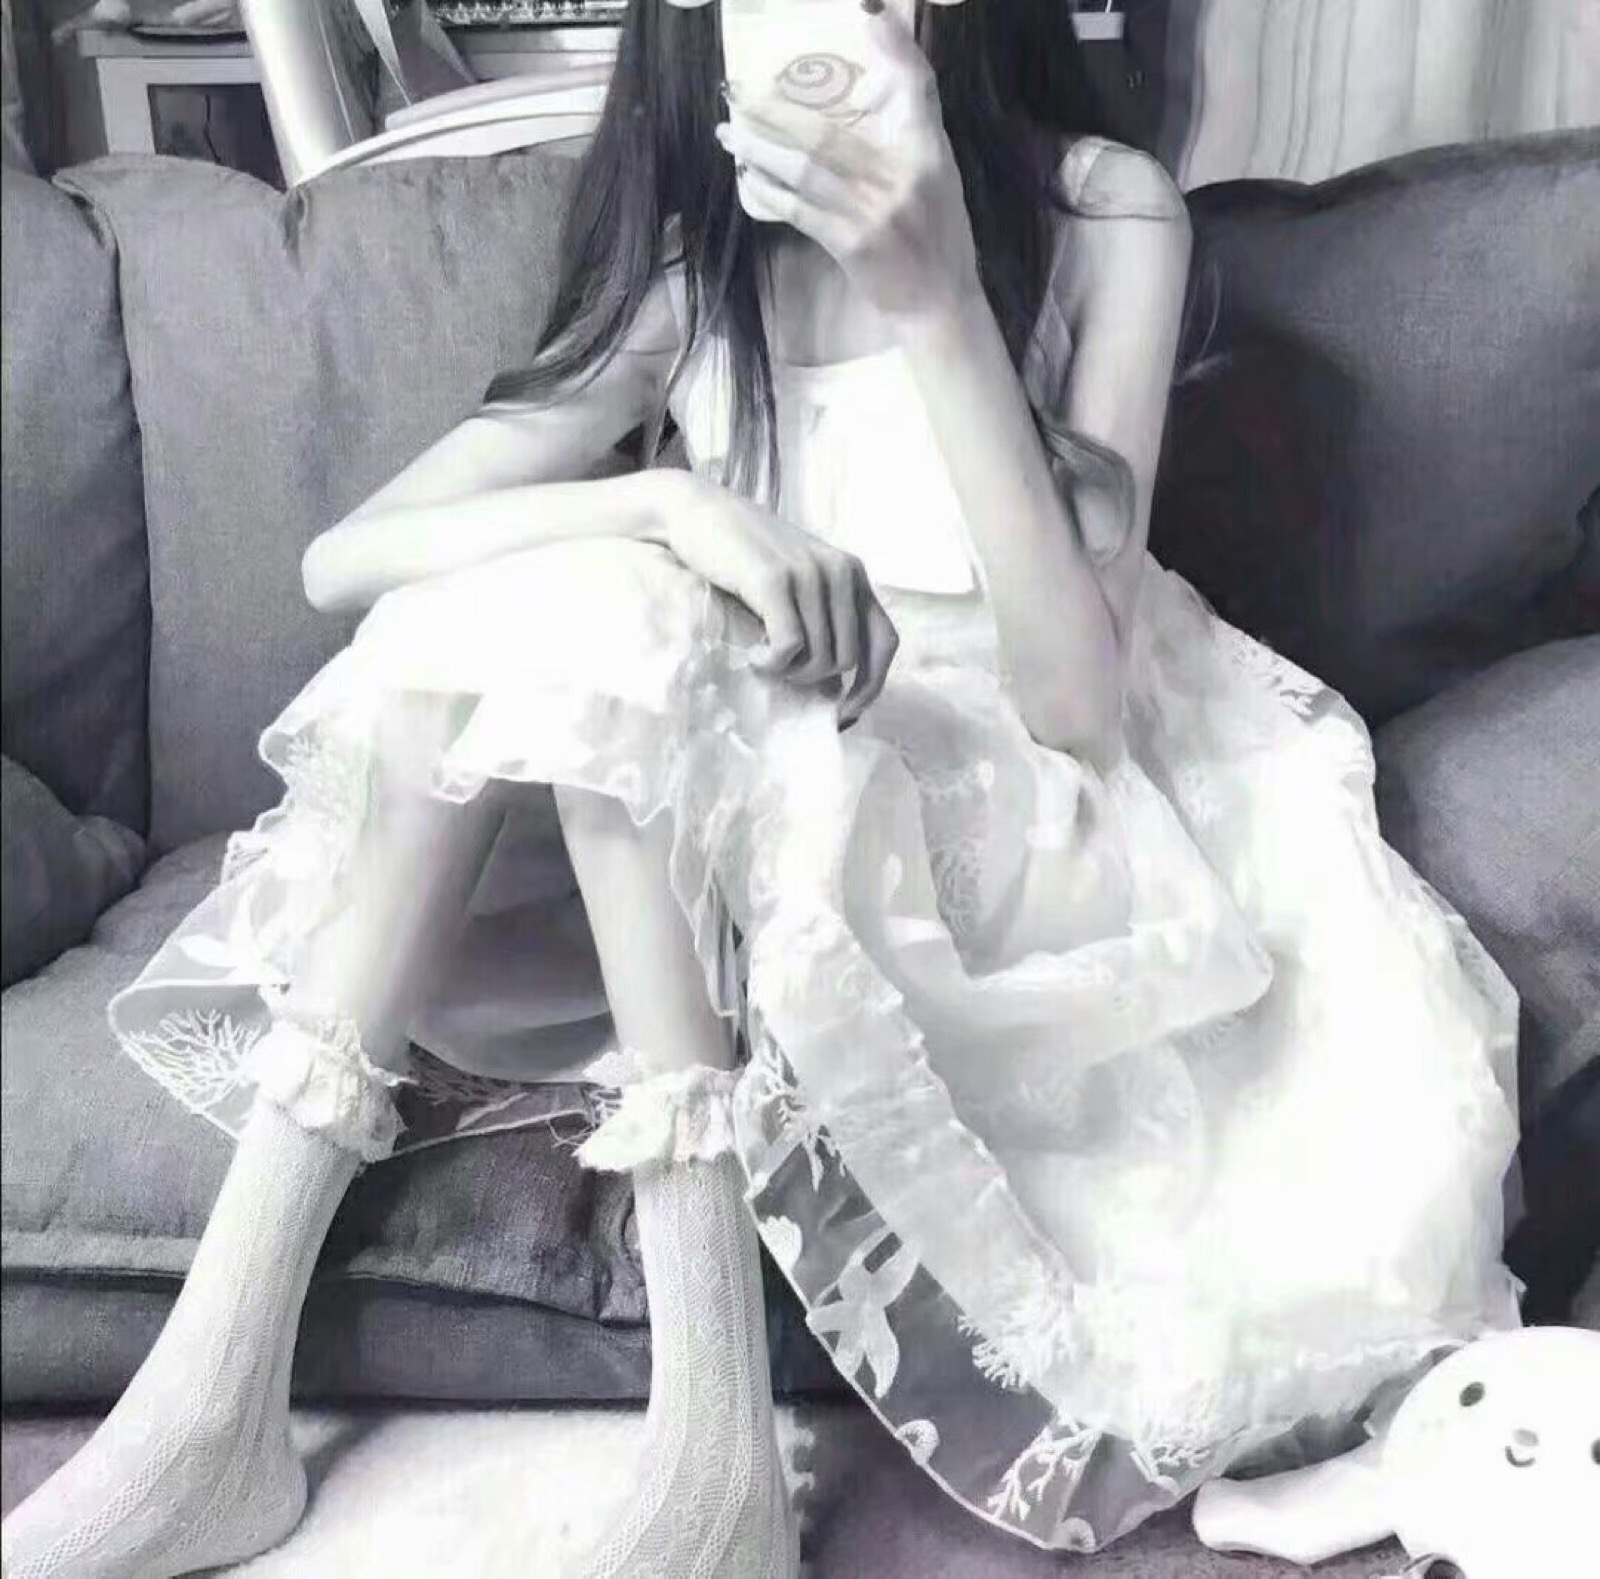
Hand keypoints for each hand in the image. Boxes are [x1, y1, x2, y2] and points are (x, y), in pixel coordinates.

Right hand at [661, 474, 897, 726]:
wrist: (696, 511)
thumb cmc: (742, 556)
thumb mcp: (796, 582)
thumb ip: (822, 619)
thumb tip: (835, 689)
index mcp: (853, 574)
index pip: (885, 642)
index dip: (871, 685)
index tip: (845, 713)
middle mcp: (841, 572)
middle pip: (848, 659)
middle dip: (814, 681)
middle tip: (781, 675)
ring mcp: (809, 574)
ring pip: (820, 659)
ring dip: (789, 674)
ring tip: (762, 658)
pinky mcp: (775, 581)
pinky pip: (790, 647)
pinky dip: (772, 664)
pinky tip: (753, 656)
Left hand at [714, 4, 982, 327]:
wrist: (940, 304)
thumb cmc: (937, 235)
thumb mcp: (936, 173)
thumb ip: (909, 127)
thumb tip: (867, 85)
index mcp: (928, 151)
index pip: (916, 87)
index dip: (897, 49)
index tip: (871, 14)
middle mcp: (901, 176)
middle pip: (827, 132)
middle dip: (775, 111)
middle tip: (736, 92)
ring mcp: (873, 212)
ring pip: (804, 169)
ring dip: (759, 149)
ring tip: (728, 133)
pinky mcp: (852, 244)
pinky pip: (800, 210)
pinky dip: (770, 193)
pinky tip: (748, 179)